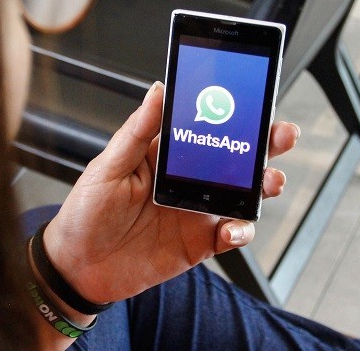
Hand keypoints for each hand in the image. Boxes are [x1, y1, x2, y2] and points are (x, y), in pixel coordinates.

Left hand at [43, 82, 299, 303]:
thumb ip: (138, 131)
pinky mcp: (199, 243)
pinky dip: (241, 231)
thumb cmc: (85, 213)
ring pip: (242, 194)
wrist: (77, 267)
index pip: (207, 128)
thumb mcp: (108, 166)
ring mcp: (196, 211)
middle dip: (265, 145)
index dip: (234, 115)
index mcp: (167, 155)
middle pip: (235, 158)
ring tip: (270, 182)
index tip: (256, 102)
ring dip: (262, 186)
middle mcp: (187, 180)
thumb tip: (158, 90)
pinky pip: (231, 234)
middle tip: (281, 136)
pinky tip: (233, 229)